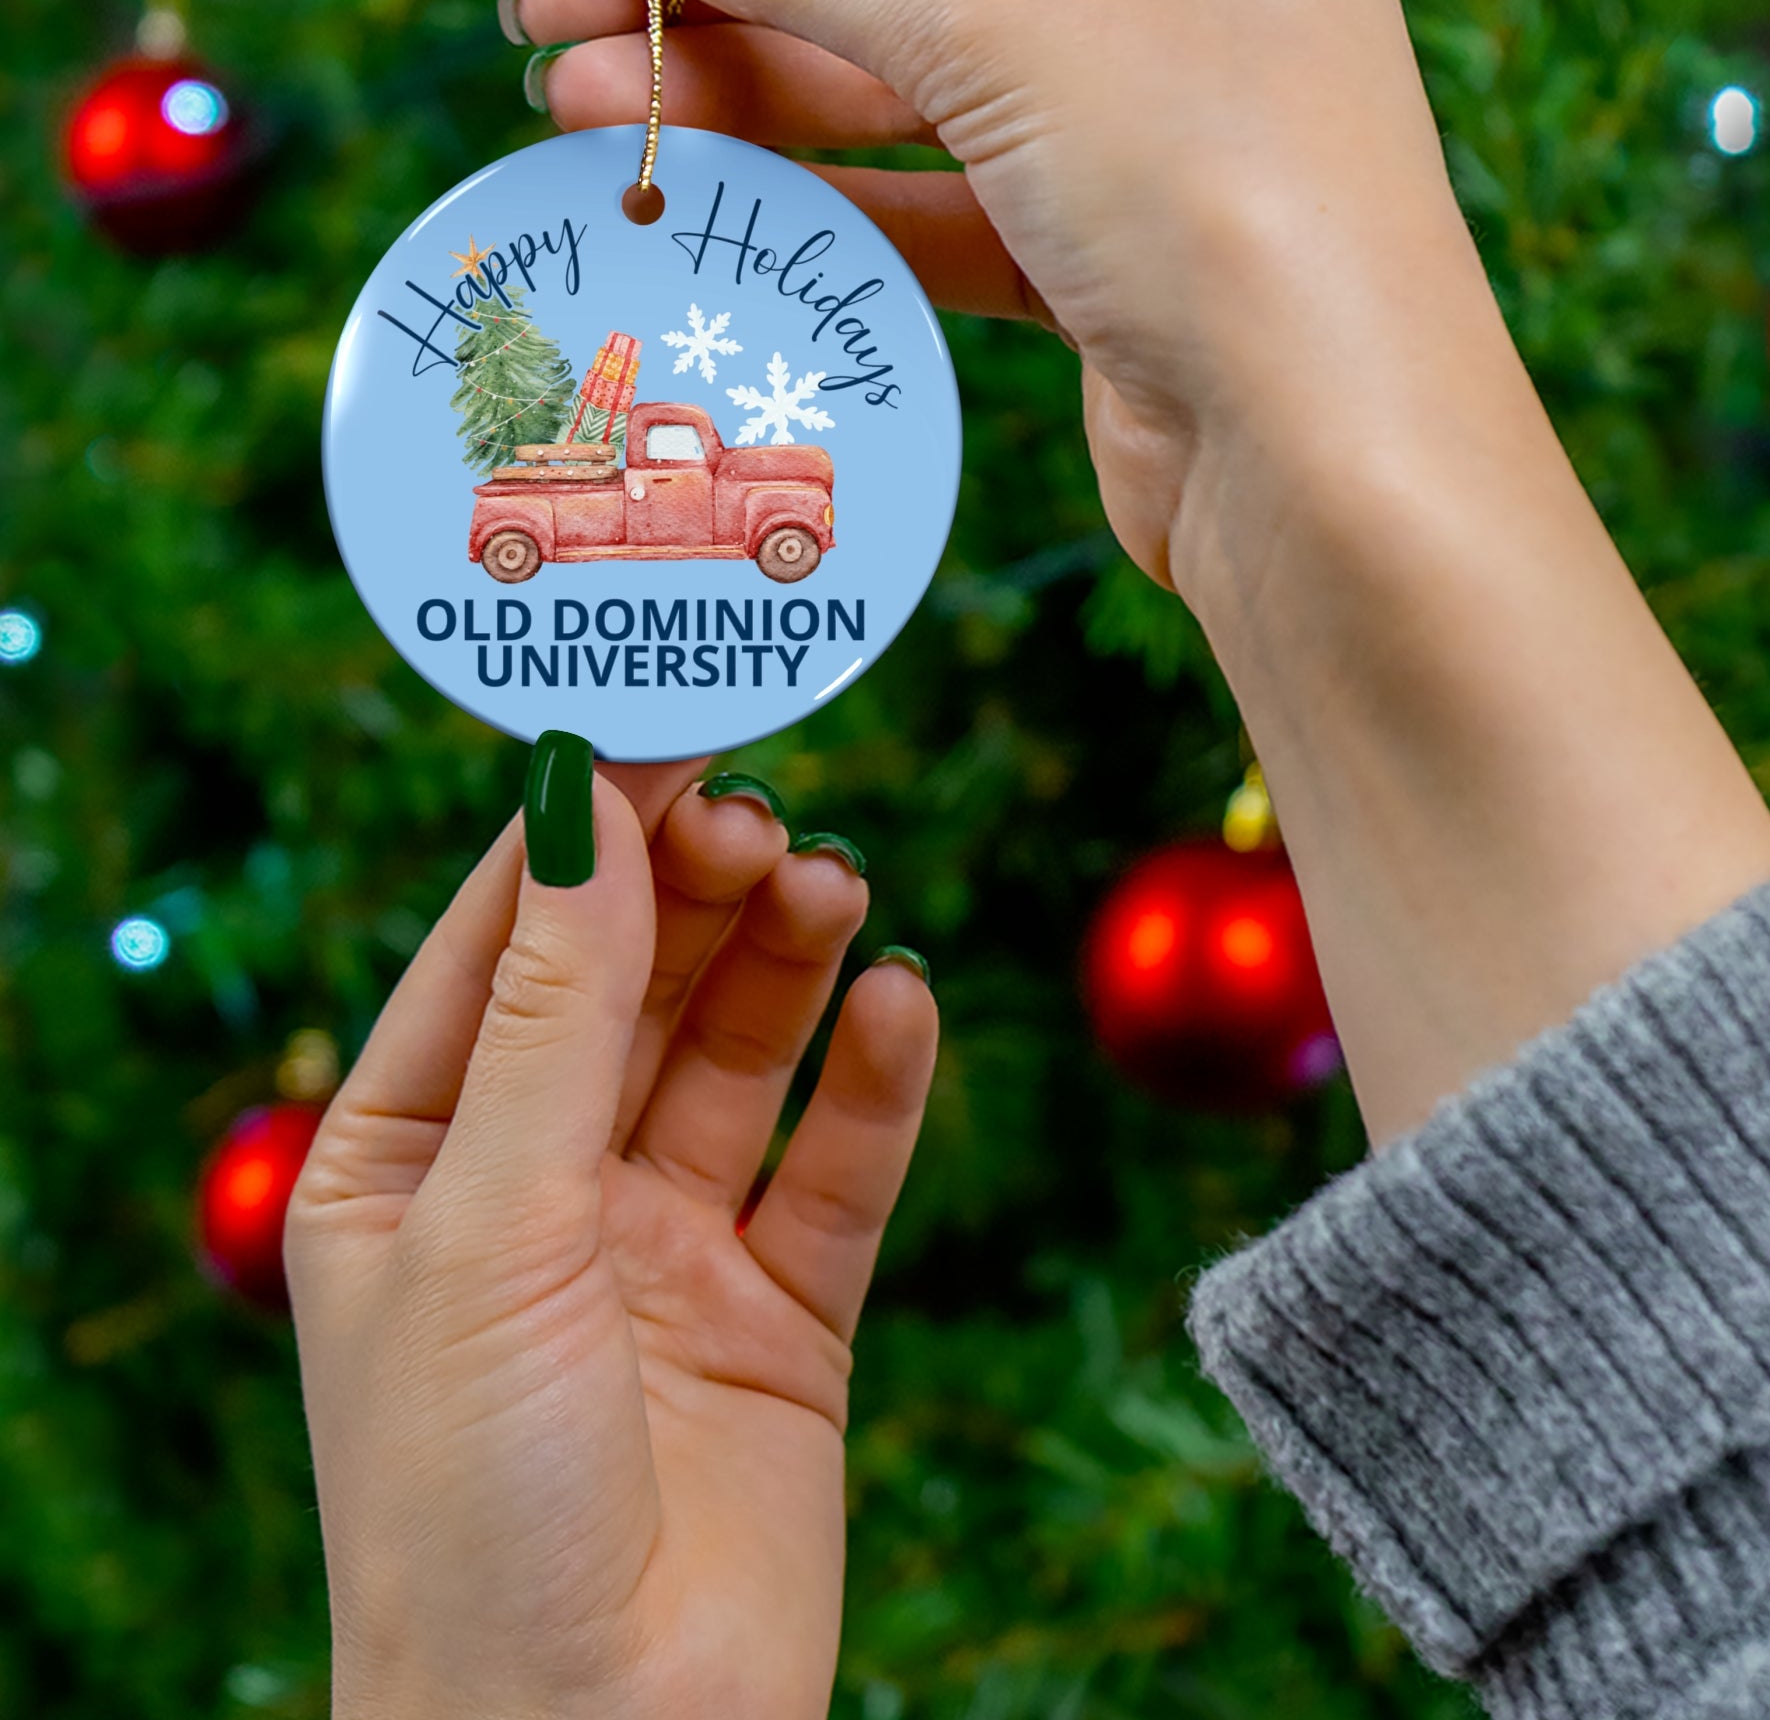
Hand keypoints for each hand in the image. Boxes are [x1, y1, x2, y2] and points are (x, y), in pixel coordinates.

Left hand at [286, 755, 936, 1719]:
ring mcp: (665, 1248)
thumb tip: (582, 805)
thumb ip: (555, 1013)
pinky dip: (875, 1081)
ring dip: (787, 962)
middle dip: (694, 891)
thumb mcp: (491, 1225)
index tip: (663, 722)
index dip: (579, 832)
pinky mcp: (783, 1313)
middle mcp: (538, 1189)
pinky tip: (901, 1005)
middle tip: (763, 812)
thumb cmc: (471, 1505)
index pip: (500, 945)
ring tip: (833, 884)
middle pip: (633, 983)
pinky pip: (837, 1166)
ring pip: (739, 1055)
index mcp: (410, 1161)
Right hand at [514, 0, 1769, 1144]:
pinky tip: (695, 189)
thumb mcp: (1002, 30)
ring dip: (745, 92)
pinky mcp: (1107, 252)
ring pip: (906, 84)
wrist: (1332, 469)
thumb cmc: (1221, 194)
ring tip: (578, 101)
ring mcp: (1145, 120)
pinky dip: (823, 193)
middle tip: (545, 15)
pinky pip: (937, 196)